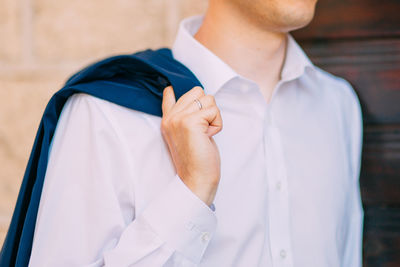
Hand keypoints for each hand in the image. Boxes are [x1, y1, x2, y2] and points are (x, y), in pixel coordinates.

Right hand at [161, 85, 222, 205]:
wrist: (196, 179)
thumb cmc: (197, 160)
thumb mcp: (188, 135)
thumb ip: (188, 118)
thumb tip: (198, 100)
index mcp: (168, 121)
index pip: (168, 98)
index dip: (172, 92)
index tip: (169, 89)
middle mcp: (171, 117)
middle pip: (198, 92)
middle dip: (207, 108)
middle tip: (203, 130)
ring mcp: (179, 118)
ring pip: (208, 99)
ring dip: (214, 117)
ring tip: (205, 134)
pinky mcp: (191, 122)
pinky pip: (214, 111)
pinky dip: (217, 124)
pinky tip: (209, 137)